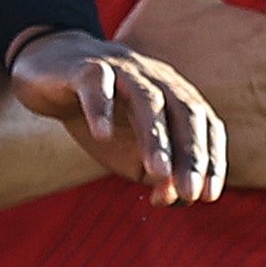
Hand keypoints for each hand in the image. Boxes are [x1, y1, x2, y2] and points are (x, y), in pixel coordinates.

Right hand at [6, 29, 228, 205]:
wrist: (54, 78)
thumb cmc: (105, 121)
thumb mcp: (132, 155)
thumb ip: (158, 176)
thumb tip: (173, 198)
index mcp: (175, 97)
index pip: (205, 124)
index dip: (211, 159)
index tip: (208, 196)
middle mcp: (156, 80)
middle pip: (184, 111)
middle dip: (191, 154)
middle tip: (190, 193)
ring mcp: (122, 70)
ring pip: (147, 100)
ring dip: (156, 138)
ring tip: (158, 173)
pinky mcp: (84, 68)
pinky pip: (96, 84)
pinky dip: (101, 108)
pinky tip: (102, 136)